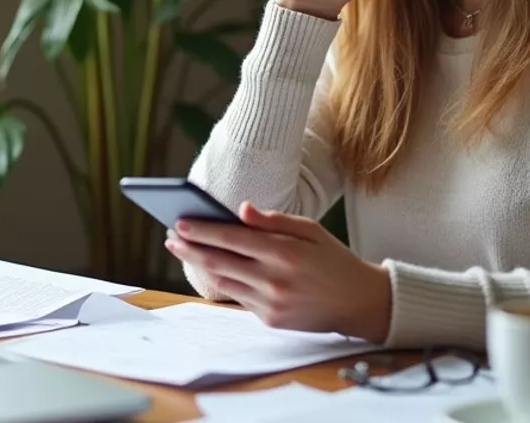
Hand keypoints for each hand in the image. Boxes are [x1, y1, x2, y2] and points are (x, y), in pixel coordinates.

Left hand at [165, 201, 392, 341]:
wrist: (359, 303)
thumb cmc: (333, 260)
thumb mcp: (311, 230)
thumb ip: (274, 220)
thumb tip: (241, 210)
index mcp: (285, 252)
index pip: (232, 238)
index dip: (203, 230)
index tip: (180, 222)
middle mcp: (274, 280)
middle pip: (220, 262)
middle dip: (191, 248)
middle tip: (171, 238)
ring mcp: (271, 303)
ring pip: (224, 282)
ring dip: (202, 266)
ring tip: (185, 250)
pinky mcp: (270, 320)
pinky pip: (239, 298)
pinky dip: (224, 282)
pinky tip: (213, 268)